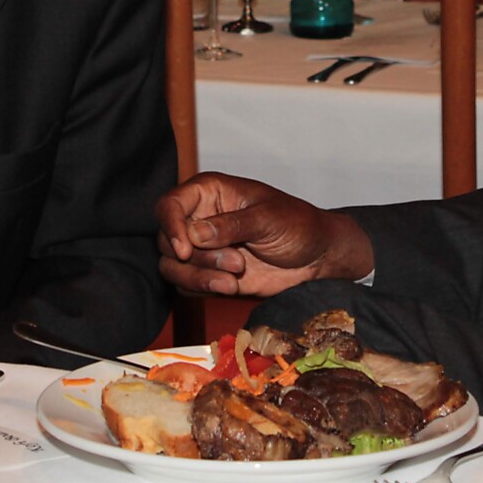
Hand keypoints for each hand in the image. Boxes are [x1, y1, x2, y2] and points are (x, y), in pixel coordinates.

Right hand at [156, 173, 371, 296]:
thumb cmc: (297, 225)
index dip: (171, 226)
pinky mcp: (208, 274)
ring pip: (172, 266)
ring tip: (233, 278)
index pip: (169, 205)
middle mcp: (200, 218)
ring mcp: (202, 248)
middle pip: (166, 240)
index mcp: (210, 192)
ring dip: (199, 277)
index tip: (185, 250)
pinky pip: (185, 286)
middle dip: (197, 258)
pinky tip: (231, 287)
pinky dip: (203, 289)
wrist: (315, 258)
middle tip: (235, 263)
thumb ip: (230, 225)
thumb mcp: (267, 218)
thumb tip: (194, 233)